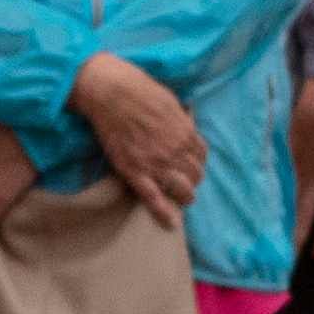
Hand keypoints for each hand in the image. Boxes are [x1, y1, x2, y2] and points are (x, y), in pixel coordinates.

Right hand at [69, 52, 204, 219]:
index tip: (192, 165)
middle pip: (195, 175)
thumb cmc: (139, 90)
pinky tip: (171, 224)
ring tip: (183, 200)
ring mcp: (156, 163)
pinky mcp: (136, 172)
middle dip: (193, 180)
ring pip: (181, 190)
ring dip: (185, 197)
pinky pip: (153, 199)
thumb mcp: (170, 100)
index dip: (198, 162)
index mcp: (185, 132)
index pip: (201, 155)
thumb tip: (187, 119)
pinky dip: (163, 213)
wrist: (112, 93)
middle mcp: (176, 151)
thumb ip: (181, 116)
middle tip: (186, 183)